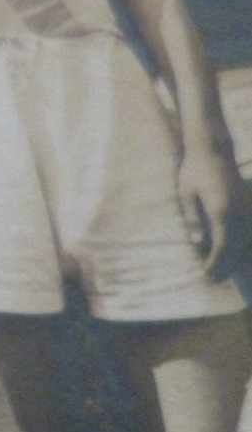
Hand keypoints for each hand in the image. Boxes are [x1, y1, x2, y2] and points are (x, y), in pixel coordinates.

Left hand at [177, 144, 248, 280]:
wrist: (212, 151)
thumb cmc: (194, 172)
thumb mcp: (186, 196)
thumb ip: (193, 220)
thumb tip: (198, 244)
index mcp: (221, 211)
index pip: (222, 247)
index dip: (215, 264)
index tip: (206, 275)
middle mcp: (238, 212)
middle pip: (236, 248)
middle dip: (225, 266)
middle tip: (212, 281)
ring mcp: (246, 208)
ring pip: (245, 241)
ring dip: (234, 258)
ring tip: (221, 273)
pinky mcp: (248, 204)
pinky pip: (248, 231)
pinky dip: (241, 244)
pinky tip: (232, 254)